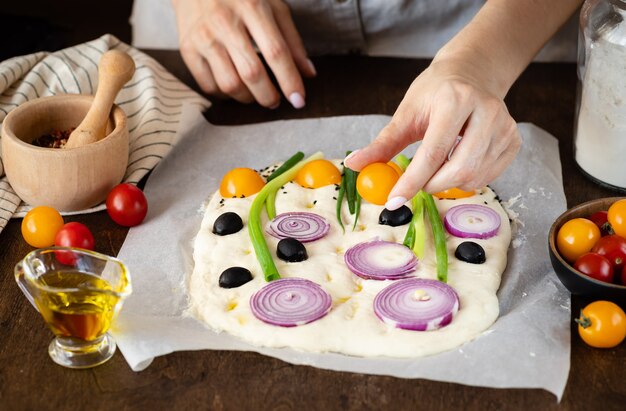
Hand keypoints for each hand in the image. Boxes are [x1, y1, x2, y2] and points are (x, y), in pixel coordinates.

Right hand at [172, 0, 315, 107]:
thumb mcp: (273, 6)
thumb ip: (292, 40)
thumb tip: (308, 74)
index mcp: (252, 7)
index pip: (276, 52)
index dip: (290, 80)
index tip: (299, 100)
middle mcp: (225, 22)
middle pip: (252, 73)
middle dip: (268, 96)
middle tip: (275, 101)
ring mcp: (203, 36)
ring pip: (229, 84)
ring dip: (248, 98)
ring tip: (256, 94)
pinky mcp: (187, 48)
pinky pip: (208, 85)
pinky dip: (225, 95)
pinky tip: (234, 88)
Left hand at [344, 58, 520, 209]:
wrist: (472, 74)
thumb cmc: (435, 93)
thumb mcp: (406, 112)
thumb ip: (382, 143)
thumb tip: (353, 164)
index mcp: (455, 100)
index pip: (432, 152)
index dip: (411, 181)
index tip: (393, 201)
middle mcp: (486, 111)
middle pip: (458, 169)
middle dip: (431, 185)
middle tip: (417, 182)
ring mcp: (505, 126)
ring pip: (474, 177)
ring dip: (447, 184)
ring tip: (436, 168)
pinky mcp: (513, 140)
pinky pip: (487, 177)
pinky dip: (466, 180)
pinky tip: (456, 163)